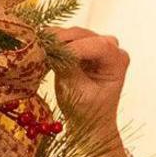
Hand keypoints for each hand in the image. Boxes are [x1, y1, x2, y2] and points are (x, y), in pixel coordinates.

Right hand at [46, 26, 130, 151]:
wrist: (89, 122)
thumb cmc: (88, 112)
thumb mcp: (78, 93)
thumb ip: (68, 70)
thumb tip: (52, 52)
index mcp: (118, 60)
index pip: (98, 45)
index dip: (75, 48)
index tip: (53, 55)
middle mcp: (111, 48)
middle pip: (83, 35)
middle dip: (61, 41)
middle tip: (39, 48)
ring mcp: (96, 45)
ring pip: (72, 34)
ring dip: (54, 41)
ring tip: (37, 49)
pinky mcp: (82, 47)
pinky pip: (66, 39)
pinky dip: (52, 43)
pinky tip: (40, 49)